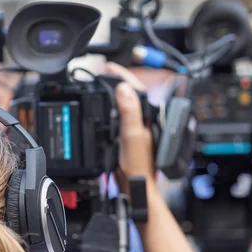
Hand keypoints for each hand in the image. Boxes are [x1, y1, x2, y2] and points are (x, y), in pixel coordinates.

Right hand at [105, 62, 155, 180]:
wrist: (136, 185)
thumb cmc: (137, 165)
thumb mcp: (131, 136)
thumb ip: (129, 111)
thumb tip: (123, 88)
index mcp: (147, 116)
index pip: (135, 88)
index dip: (122, 74)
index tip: (109, 66)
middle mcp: (144, 120)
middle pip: (131, 93)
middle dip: (118, 80)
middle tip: (104, 72)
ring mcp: (137, 128)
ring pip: (126, 104)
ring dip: (115, 93)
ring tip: (104, 84)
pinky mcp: (129, 136)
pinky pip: (121, 116)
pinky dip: (112, 108)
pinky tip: (105, 109)